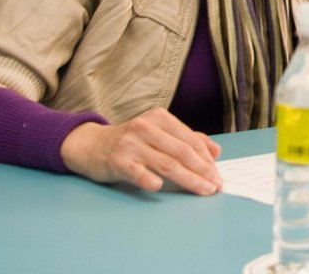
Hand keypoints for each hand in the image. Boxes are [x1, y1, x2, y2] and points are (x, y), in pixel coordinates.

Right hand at [60, 107, 222, 195]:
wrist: (90, 145)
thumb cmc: (131, 142)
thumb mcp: (159, 134)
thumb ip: (187, 139)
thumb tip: (216, 152)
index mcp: (160, 118)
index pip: (190, 141)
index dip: (207, 160)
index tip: (217, 176)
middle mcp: (146, 127)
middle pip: (182, 152)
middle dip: (202, 171)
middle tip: (215, 186)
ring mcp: (131, 143)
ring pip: (166, 163)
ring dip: (188, 179)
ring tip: (202, 190)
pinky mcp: (117, 159)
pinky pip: (136, 171)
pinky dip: (148, 179)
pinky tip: (159, 187)